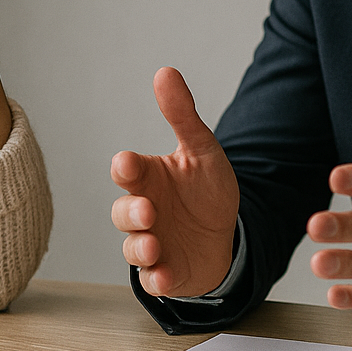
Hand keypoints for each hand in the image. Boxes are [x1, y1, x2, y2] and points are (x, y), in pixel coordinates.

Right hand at [110, 67, 240, 296]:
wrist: (228, 233)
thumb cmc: (205, 189)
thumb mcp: (202, 150)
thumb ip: (182, 115)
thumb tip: (166, 71)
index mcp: (148, 178)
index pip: (127, 171)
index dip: (125, 168)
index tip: (128, 163)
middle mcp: (144, 210)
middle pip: (123, 213)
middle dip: (131, 213)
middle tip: (147, 211)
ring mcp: (152, 243)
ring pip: (133, 249)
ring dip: (140, 249)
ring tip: (155, 246)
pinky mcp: (166, 271)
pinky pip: (153, 280)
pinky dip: (157, 279)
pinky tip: (166, 275)